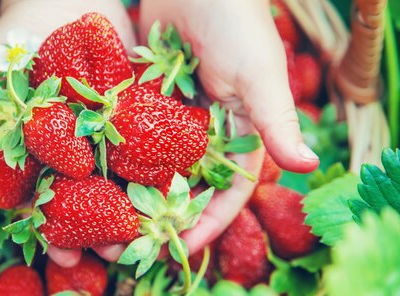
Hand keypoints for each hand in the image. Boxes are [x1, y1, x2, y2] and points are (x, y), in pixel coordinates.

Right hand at [0, 0, 135, 266]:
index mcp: (34, 152)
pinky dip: (159, 167)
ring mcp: (102, 135)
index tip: (65, 256)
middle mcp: (70, 151)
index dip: (53, 231)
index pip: (43, 201)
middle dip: (100, 232)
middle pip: (87, 200)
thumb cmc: (14, 37)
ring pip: (118, 181)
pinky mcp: (130, 114)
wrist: (60, 0)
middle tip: (116, 256)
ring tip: (147, 235)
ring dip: (132, 210)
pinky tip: (174, 189)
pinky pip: (148, 144)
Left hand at [93, 0, 318, 258]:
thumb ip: (278, 120)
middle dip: (164, 216)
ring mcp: (170, 116)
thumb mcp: (260, 73)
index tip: (182, 245)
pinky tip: (90, 176)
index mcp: (238, 132)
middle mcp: (204, 130)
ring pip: (152, 165)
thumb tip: (309, 167)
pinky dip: (114, 154)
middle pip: (186, 185)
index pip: (227, 190)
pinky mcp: (142, 97)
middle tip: (135, 243)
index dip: (209, 221)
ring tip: (106, 220)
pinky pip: (127, 132)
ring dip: (133, 192)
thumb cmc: (236, 20)